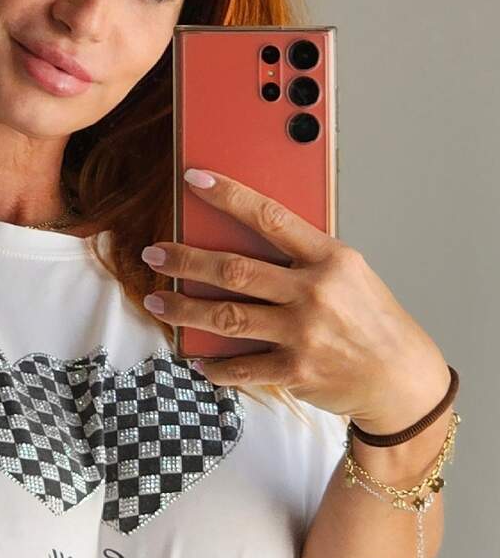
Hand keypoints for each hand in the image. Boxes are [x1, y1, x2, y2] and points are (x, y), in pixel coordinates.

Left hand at [141, 168, 450, 434]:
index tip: (195, 180)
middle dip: (185, 261)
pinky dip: (215, 364)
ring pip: (228, 316)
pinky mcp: (296, 370)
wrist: (401, 377)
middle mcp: (314, 292)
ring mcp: (304, 332)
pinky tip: (195, 357)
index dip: (229, 195)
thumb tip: (246, 239)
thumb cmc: (371, 318)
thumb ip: (303, 256)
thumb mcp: (349, 272)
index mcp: (329, 258)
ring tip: (157, 302)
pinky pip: (242, 366)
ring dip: (184, 309)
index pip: (270, 216)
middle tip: (155, 255)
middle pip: (234, 269)